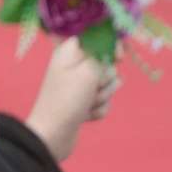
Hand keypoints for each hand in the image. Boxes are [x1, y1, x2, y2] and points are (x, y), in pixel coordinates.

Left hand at [26, 37, 115, 161]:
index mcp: (70, 51)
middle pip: (108, 63)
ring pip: (109, 83)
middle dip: (105, 79)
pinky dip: (98, 109)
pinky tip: (84, 115)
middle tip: (91, 88)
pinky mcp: (84, 102)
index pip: (99, 36)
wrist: (52, 135)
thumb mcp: (88, 71)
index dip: (112, 44)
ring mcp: (79, 84)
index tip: (119, 56)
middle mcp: (74, 65)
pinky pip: (104, 101)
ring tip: (85, 104)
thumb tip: (112, 60)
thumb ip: (104, 58)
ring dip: (102, 96)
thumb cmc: (67, 100)